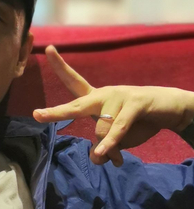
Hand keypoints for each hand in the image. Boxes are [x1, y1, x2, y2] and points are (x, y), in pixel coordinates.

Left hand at [33, 45, 193, 166]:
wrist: (171, 109)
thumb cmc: (138, 122)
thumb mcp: (116, 139)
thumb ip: (104, 148)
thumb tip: (97, 158)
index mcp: (95, 98)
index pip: (73, 81)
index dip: (60, 66)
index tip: (47, 49)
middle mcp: (104, 94)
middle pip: (76, 106)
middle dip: (56, 112)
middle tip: (36, 115)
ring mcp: (119, 96)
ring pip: (101, 129)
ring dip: (108, 147)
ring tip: (115, 155)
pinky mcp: (135, 103)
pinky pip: (117, 128)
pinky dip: (110, 144)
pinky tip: (106, 154)